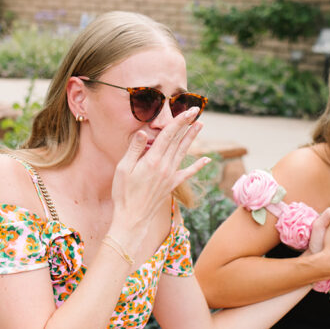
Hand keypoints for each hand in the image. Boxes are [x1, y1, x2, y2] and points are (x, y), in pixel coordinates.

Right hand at [110, 108, 208, 245]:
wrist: (132, 218)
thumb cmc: (123, 193)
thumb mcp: (123, 168)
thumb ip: (134, 149)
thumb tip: (143, 131)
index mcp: (153, 160)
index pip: (168, 135)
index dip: (179, 121)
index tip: (188, 111)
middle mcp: (165, 166)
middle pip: (178, 141)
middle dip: (187, 124)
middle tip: (196, 111)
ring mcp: (170, 176)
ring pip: (184, 152)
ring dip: (192, 138)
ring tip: (200, 125)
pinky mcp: (172, 185)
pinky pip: (187, 173)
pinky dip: (198, 166)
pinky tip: (207, 160)